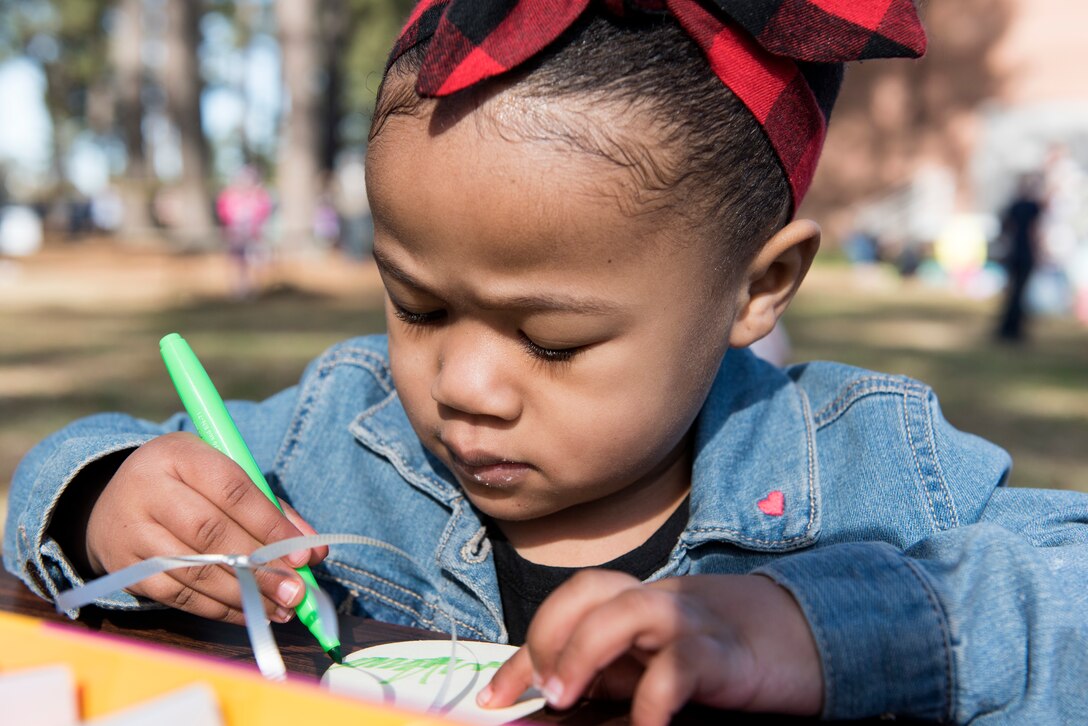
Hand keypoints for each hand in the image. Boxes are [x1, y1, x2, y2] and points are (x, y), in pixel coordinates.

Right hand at [84, 432, 328, 624]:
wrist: (113, 502)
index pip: (232, 489)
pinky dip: (219, 609)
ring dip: (245, 595)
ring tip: (282, 608)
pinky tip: (250, 613)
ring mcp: (132, 532)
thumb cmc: (188, 486)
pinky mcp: (125, 569)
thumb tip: (313, 551)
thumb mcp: (222, 474)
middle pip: (212, 533)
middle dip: (261, 566)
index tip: (304, 554)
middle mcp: (148, 489)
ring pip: (195, 571)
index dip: (271, 524)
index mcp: (179, 454)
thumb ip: (269, 506)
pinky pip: (178, 595)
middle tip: (297, 590)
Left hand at [480, 570, 822, 724]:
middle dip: (550, 634)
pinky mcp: (723, 655)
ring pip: (629, 609)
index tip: (492, 699)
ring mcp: (690, 623)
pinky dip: (654, 695)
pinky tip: (643, 725)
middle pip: (590, 590)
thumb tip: (546, 705)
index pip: (566, 608)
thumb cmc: (712, 657)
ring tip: (565, 696)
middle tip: (541, 690)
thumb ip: (604, 675)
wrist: (799, 641)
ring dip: (584, 649)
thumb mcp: (647, 665)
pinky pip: (681, 664)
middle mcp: (655, 603)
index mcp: (632, 604)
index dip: (522, 652)